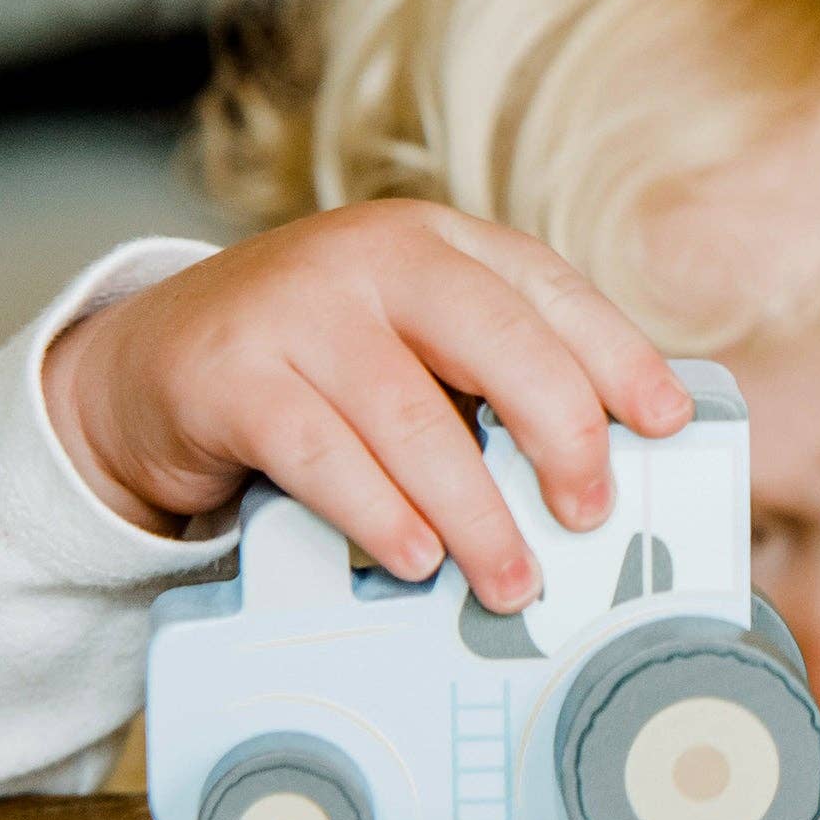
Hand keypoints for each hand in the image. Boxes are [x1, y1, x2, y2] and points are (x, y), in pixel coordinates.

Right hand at [41, 201, 692, 609]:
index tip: (667, 422)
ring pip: (414, 417)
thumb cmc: (317, 362)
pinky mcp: (232, 374)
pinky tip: (417, 560)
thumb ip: (491, 377)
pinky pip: (325, 456)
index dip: (619, 355)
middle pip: (498, 339)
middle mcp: (375, 256)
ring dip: (476, 512)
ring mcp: (298, 308)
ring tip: (513, 578)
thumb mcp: (411, 340)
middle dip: (561, 433)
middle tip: (592, 513)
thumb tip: (603, 463)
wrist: (152, 362)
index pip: (550, 288)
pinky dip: (382, 517)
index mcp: (439, 240)